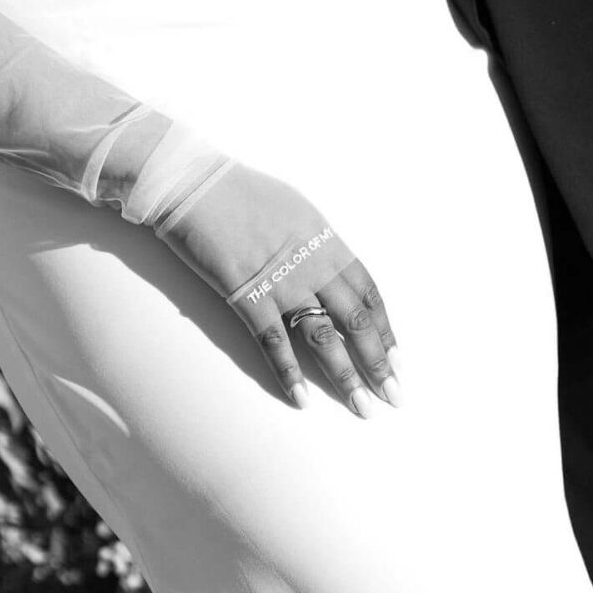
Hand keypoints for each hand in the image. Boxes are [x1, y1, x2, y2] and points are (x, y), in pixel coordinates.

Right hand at [154, 158, 402, 417]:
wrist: (195, 185)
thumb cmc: (241, 191)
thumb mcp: (295, 210)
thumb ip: (316, 244)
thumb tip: (329, 268)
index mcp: (328, 242)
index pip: (369, 293)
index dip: (385, 329)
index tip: (397, 358)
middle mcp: (313, 266)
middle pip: (356, 321)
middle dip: (378, 362)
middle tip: (394, 396)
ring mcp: (282, 284)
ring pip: (323, 339)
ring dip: (345, 377)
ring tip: (362, 408)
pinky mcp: (247, 298)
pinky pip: (273, 343)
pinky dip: (288, 374)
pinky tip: (301, 400)